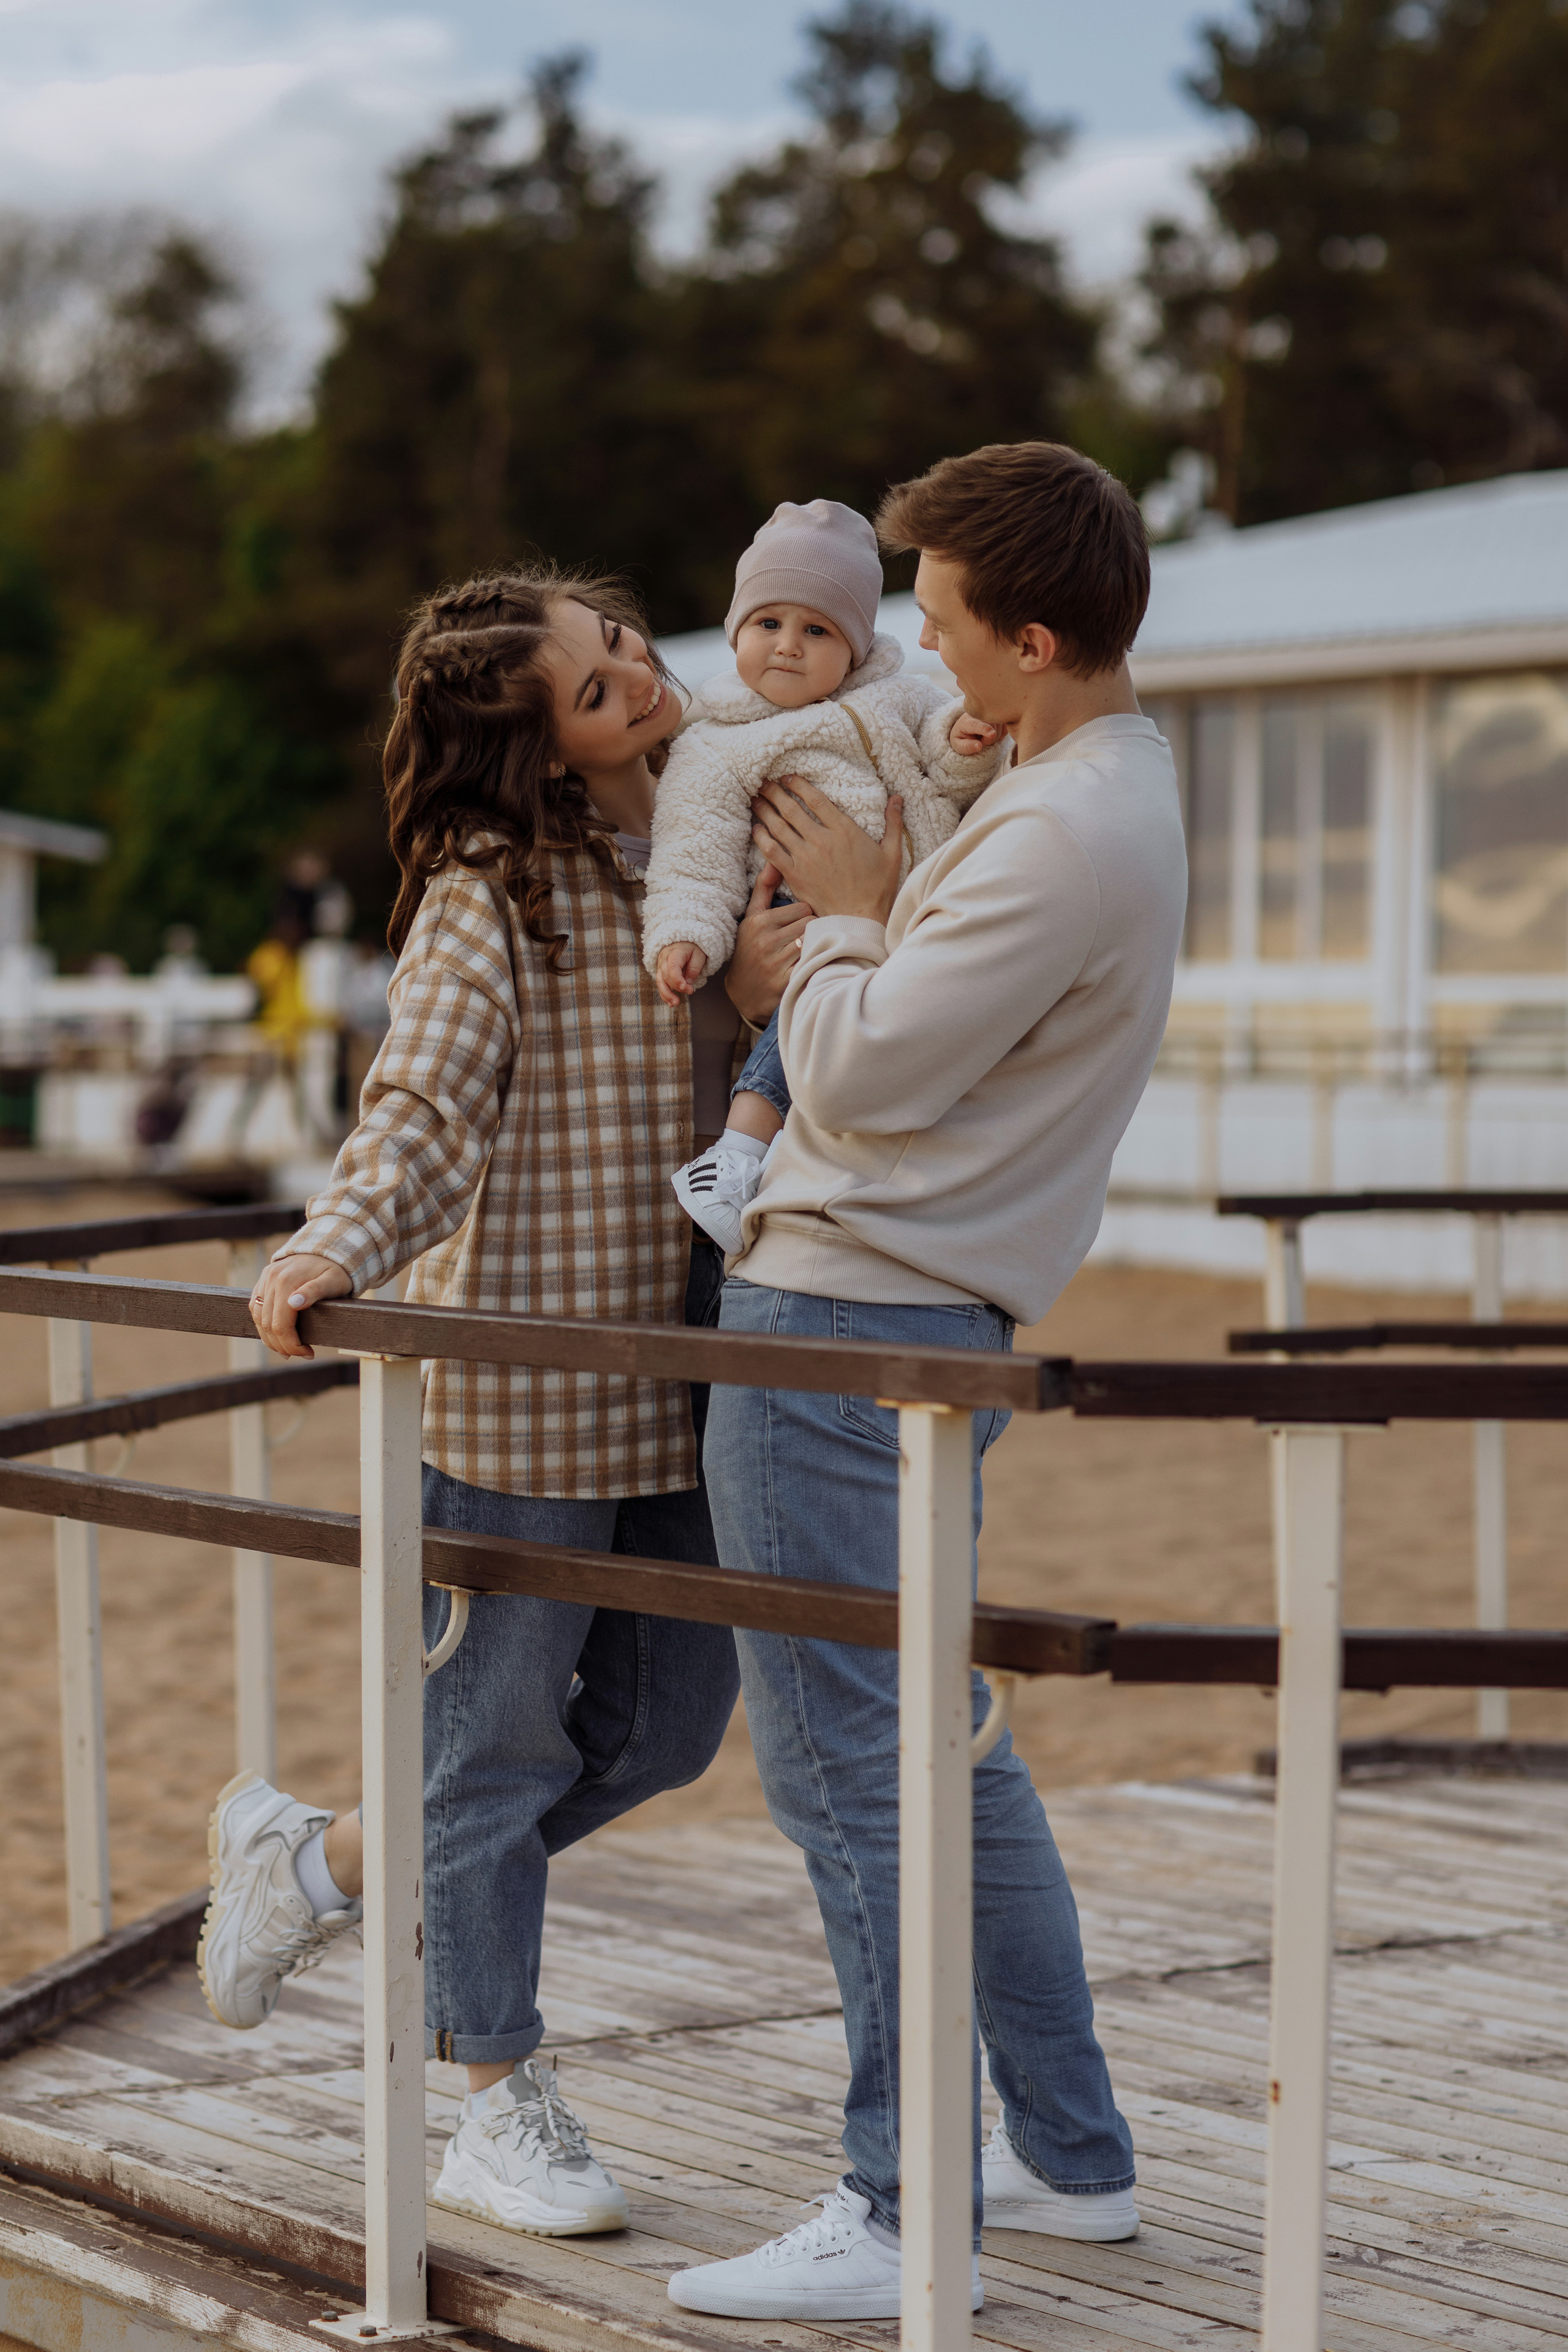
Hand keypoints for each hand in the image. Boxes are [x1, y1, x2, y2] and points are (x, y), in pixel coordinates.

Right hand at [249, 1253, 351, 1358]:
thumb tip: (293, 1304)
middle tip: (301, 1354)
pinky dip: (263, 1324)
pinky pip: (256, 1306)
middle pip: (267, 1325)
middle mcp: (271, 1279)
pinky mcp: (263, 1279)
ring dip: (270, 1338)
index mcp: (287, 1281)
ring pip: (258, 1317)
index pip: (280, 1325)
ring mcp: (265, 1278)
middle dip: (282, 1345)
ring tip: (287, 1349)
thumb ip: (315, 1291)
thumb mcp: (333, 1281)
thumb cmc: (336, 1270)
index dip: (292, 1345)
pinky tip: (275, 1334)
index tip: (308, 1354)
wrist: (328, 1249)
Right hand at [656, 941, 707, 1007]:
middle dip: (676, 987)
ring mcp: (660, 966)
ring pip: (659, 982)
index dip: (677, 980)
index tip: (686, 988)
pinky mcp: (660, 972)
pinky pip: (660, 984)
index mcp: (674, 953)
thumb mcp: (698, 955)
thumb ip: (694, 968)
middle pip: (666, 976)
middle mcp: (663, 959)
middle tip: (690, 992)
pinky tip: (670, 1002)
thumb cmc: (691, 948)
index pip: (672, 968)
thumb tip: (688, 983)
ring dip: (666, 994)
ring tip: (675, 1003)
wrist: (681, 941)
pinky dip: (664, 994)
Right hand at [724, 863, 813, 1025]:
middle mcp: (766, 941)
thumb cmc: (750, 949)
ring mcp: (776, 963)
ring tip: (806, 951)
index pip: (803, 908)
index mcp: (759, 922)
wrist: (744, 993)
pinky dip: (815, 963)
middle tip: (805, 938)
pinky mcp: (786, 982)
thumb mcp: (752, 917)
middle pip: (811, 924)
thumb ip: (763, 887)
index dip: (805, 916)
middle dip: (811, 930)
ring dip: (814, 946)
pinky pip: (812, 963)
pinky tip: (809, 965)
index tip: (799, 924)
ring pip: (813, 942)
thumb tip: (773, 859)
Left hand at [751, 775, 903, 924]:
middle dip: (774, 792)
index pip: (816, 799)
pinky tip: (756, 829)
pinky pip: (772, 852)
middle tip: (762, 782)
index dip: (798, 785)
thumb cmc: (877, 888)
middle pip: (791, 809)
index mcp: (844, 831)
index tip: (787, 777)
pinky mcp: (795, 875)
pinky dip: (762, 838)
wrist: (858, 918)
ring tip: (755, 798)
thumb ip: (893, 823)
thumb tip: (897, 798)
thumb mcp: (892, 853)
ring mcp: (805, 858)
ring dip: (765, 810)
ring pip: (778, 827)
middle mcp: (822, 840)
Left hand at [950, 712, 1003, 756]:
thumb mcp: (958, 745)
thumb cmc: (962, 738)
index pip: (978, 725)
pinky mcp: (998, 715)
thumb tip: (979, 746)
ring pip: (1000, 729)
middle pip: (992, 728)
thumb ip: (966, 747)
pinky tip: (992, 734)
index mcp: (967, 721)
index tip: (992, 734)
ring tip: (984, 736)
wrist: (966, 727)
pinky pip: (1006, 728)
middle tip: (980, 741)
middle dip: (988, 740)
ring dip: (995, 737)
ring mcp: (990, 713)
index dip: (986, 729)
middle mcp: (980, 714)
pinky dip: (1001, 734)